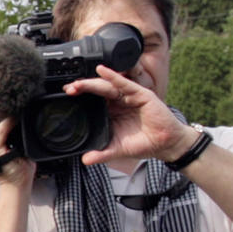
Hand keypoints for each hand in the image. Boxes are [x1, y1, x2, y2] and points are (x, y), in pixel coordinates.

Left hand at [71, 65, 196, 168]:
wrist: (166, 144)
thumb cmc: (144, 143)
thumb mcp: (118, 149)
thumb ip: (102, 153)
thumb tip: (85, 160)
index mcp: (112, 112)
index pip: (93, 101)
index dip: (80, 98)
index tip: (66, 97)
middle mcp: (119, 101)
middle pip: (97, 91)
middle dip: (82, 88)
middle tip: (68, 89)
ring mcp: (129, 96)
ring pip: (107, 86)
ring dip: (92, 83)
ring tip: (78, 83)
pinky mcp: (141, 94)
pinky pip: (125, 83)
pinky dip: (113, 77)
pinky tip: (102, 71)